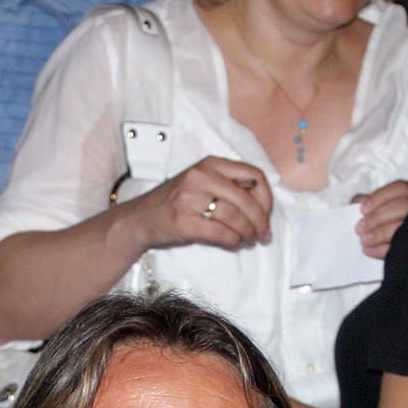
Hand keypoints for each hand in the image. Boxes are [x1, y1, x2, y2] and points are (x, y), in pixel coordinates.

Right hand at [133, 155, 272, 250]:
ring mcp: (190, 199)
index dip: (266, 198)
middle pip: (247, 199)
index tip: (266, 214)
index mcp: (210, 164)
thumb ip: (230, 187)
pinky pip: (221, 233)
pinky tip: (234, 243)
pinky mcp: (184, 222)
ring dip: (247, 233)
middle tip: (263, 234)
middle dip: (260, 221)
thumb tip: (263, 208)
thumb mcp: (202, 182)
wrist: (140, 218)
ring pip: (235, 217)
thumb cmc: (176, 202)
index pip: (253, 175)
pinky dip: (234, 241)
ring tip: (248, 240)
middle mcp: (200, 176)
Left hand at [352, 180, 407, 259]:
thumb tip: (356, 201)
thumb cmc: (392, 225)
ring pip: (405, 226)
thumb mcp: (384, 210)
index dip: (380, 197)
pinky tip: (368, 250)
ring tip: (363, 240)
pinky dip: (381, 249)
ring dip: (379, 233)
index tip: (363, 208)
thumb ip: (371, 202)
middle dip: (378, 216)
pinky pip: (401, 249)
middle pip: (404, 206)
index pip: (401, 189)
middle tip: (359, 228)